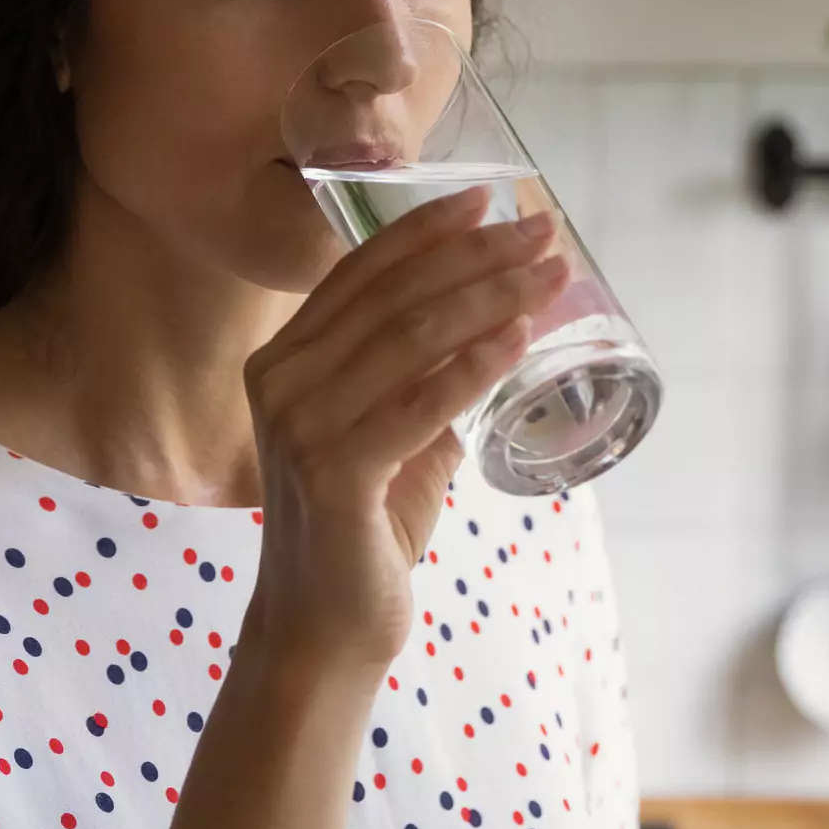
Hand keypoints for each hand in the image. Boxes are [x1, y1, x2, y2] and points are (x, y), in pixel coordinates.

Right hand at [241, 187, 567, 673]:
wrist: (325, 631)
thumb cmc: (362, 533)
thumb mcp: (395, 440)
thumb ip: (427, 386)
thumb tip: (496, 331)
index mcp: (283, 361)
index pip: (360, 272)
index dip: (426, 229)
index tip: (487, 197)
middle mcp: (279, 381)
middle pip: (393, 294)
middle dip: (475, 254)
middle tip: (541, 231)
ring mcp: (299, 426)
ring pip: (409, 337)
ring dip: (490, 298)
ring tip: (549, 276)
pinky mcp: (332, 473)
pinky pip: (418, 404)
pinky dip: (473, 366)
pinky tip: (518, 339)